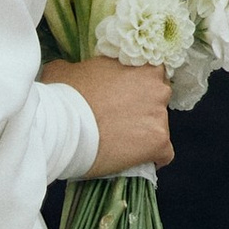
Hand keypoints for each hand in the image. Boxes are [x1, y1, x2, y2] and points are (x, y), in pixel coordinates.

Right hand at [43, 57, 171, 175]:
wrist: (64, 127)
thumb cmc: (64, 96)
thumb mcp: (65, 70)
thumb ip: (80, 67)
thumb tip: (73, 71)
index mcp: (140, 66)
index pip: (151, 74)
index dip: (137, 87)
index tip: (124, 97)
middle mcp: (157, 88)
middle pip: (158, 100)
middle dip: (144, 109)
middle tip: (121, 120)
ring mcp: (160, 117)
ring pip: (160, 126)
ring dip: (146, 133)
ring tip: (123, 144)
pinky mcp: (159, 143)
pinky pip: (164, 154)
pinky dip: (153, 158)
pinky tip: (138, 161)